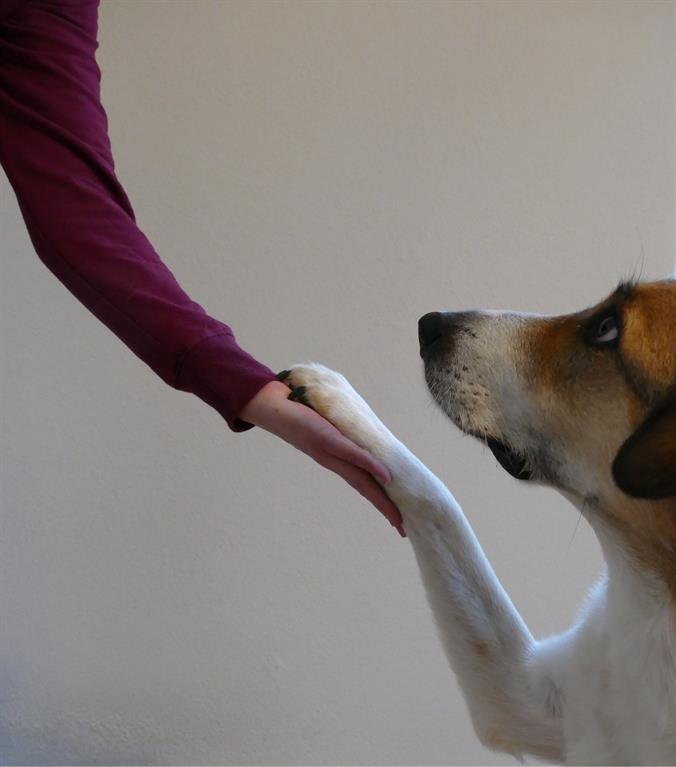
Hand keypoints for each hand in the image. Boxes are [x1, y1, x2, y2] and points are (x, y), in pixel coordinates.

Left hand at [239, 378, 404, 535]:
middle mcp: (333, 462)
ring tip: (396, 514)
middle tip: (402, 529)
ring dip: (380, 497)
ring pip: (360, 479)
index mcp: (335, 460)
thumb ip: (342, 430)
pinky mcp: (325, 439)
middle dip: (384, 508)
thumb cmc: (301, 414)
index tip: (395, 518)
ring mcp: (329, 452)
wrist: (273, 408)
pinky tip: (385, 476)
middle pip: (364, 489)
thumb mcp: (328, 424)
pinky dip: (370, 464)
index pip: (363, 484)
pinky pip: (351, 453)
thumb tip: (358, 432)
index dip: (380, 500)